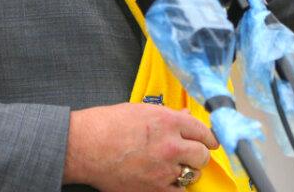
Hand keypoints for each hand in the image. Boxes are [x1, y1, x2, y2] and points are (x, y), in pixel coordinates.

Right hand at [62, 102, 217, 190]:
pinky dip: (175, 187)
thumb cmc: (106, 125)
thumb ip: (167, 115)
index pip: (202, 130)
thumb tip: (184, 116)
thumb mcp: (140, 110)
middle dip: (198, 154)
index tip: (209, 142)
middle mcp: (171, 145)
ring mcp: (164, 170)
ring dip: (186, 171)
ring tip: (174, 168)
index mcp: (168, 121)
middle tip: (191, 154)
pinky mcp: (154, 189)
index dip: (207, 137)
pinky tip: (166, 181)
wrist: (85, 147)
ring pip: (192, 175)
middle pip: (202, 154)